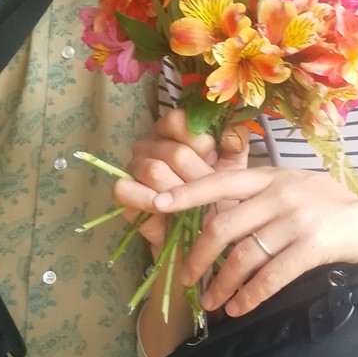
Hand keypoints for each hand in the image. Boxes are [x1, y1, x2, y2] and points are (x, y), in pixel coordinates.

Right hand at [115, 108, 251, 252]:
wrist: (203, 236)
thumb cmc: (217, 195)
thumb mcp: (233, 166)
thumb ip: (235, 143)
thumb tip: (233, 128)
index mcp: (174, 131)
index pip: (178, 120)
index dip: (201, 143)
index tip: (214, 160)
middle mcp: (151, 144)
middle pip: (174, 153)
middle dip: (198, 177)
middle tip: (209, 194)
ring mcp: (133, 167)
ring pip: (153, 171)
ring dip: (178, 193)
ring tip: (191, 206)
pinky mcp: (122, 193)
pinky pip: (124, 189)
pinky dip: (146, 201)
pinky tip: (165, 210)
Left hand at [149, 168, 357, 316]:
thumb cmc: (339, 201)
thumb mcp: (297, 187)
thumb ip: (262, 198)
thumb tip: (221, 219)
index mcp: (270, 176)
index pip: (219, 182)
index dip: (185, 194)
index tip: (155, 204)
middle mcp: (279, 193)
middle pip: (223, 225)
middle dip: (198, 257)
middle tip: (187, 279)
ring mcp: (297, 218)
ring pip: (244, 255)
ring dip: (223, 284)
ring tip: (212, 303)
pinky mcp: (315, 245)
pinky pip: (273, 274)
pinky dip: (252, 295)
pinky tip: (241, 307)